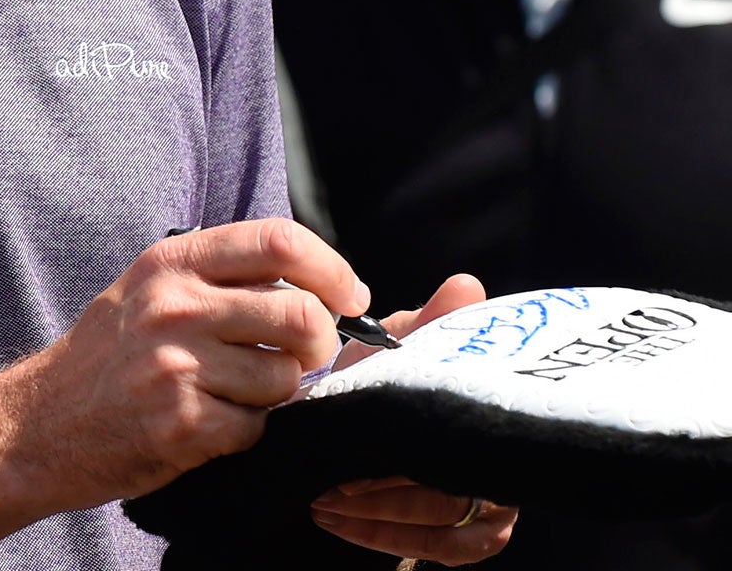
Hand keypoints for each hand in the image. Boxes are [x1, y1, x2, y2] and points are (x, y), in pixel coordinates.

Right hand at [7, 218, 363, 510]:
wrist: (40, 421)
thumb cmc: (109, 354)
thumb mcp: (149, 289)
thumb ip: (221, 277)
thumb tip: (320, 287)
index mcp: (172, 263)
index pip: (279, 242)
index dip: (331, 269)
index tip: (349, 296)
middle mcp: (174, 306)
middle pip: (302, 315)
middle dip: (320, 344)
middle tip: (303, 357)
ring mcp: (176, 365)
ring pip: (285, 380)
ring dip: (274, 395)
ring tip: (232, 392)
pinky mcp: (180, 423)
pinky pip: (255, 428)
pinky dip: (242, 432)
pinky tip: (206, 422)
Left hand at [311, 274, 518, 563]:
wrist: (367, 395)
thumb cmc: (390, 371)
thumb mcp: (402, 344)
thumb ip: (431, 322)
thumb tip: (465, 287)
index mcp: (492, 412)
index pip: (469, 439)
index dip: (416, 447)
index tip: (360, 446)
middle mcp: (506, 464)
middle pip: (453, 493)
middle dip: (383, 490)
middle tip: (330, 482)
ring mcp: (498, 504)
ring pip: (449, 527)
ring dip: (379, 518)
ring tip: (324, 499)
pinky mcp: (479, 534)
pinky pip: (447, 550)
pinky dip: (388, 539)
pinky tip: (338, 522)